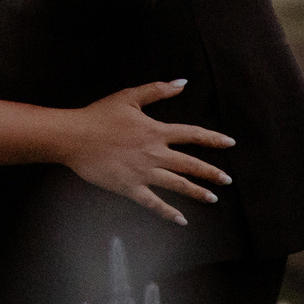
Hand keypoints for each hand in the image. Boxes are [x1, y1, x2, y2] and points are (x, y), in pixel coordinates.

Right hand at [57, 80, 234, 226]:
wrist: (74, 137)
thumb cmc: (99, 115)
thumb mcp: (130, 96)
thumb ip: (158, 90)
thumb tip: (183, 82)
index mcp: (157, 131)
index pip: (193, 135)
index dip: (213, 139)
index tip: (230, 143)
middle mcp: (155, 153)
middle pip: (191, 164)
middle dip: (211, 173)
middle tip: (227, 180)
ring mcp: (144, 172)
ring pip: (178, 185)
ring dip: (197, 192)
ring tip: (213, 199)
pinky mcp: (130, 188)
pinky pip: (154, 203)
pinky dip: (169, 213)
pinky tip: (181, 220)